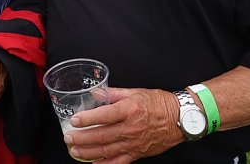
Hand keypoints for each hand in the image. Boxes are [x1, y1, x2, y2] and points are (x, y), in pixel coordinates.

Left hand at [62, 88, 181, 162]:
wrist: (181, 118)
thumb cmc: (160, 103)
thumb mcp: (136, 92)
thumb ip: (114, 93)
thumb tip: (96, 92)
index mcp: (130, 110)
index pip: (103, 116)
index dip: (87, 119)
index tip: (74, 120)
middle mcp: (131, 128)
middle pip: (101, 135)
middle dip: (82, 138)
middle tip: (68, 137)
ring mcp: (134, 143)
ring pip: (107, 150)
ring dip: (88, 151)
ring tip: (74, 150)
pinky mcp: (138, 153)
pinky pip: (119, 162)